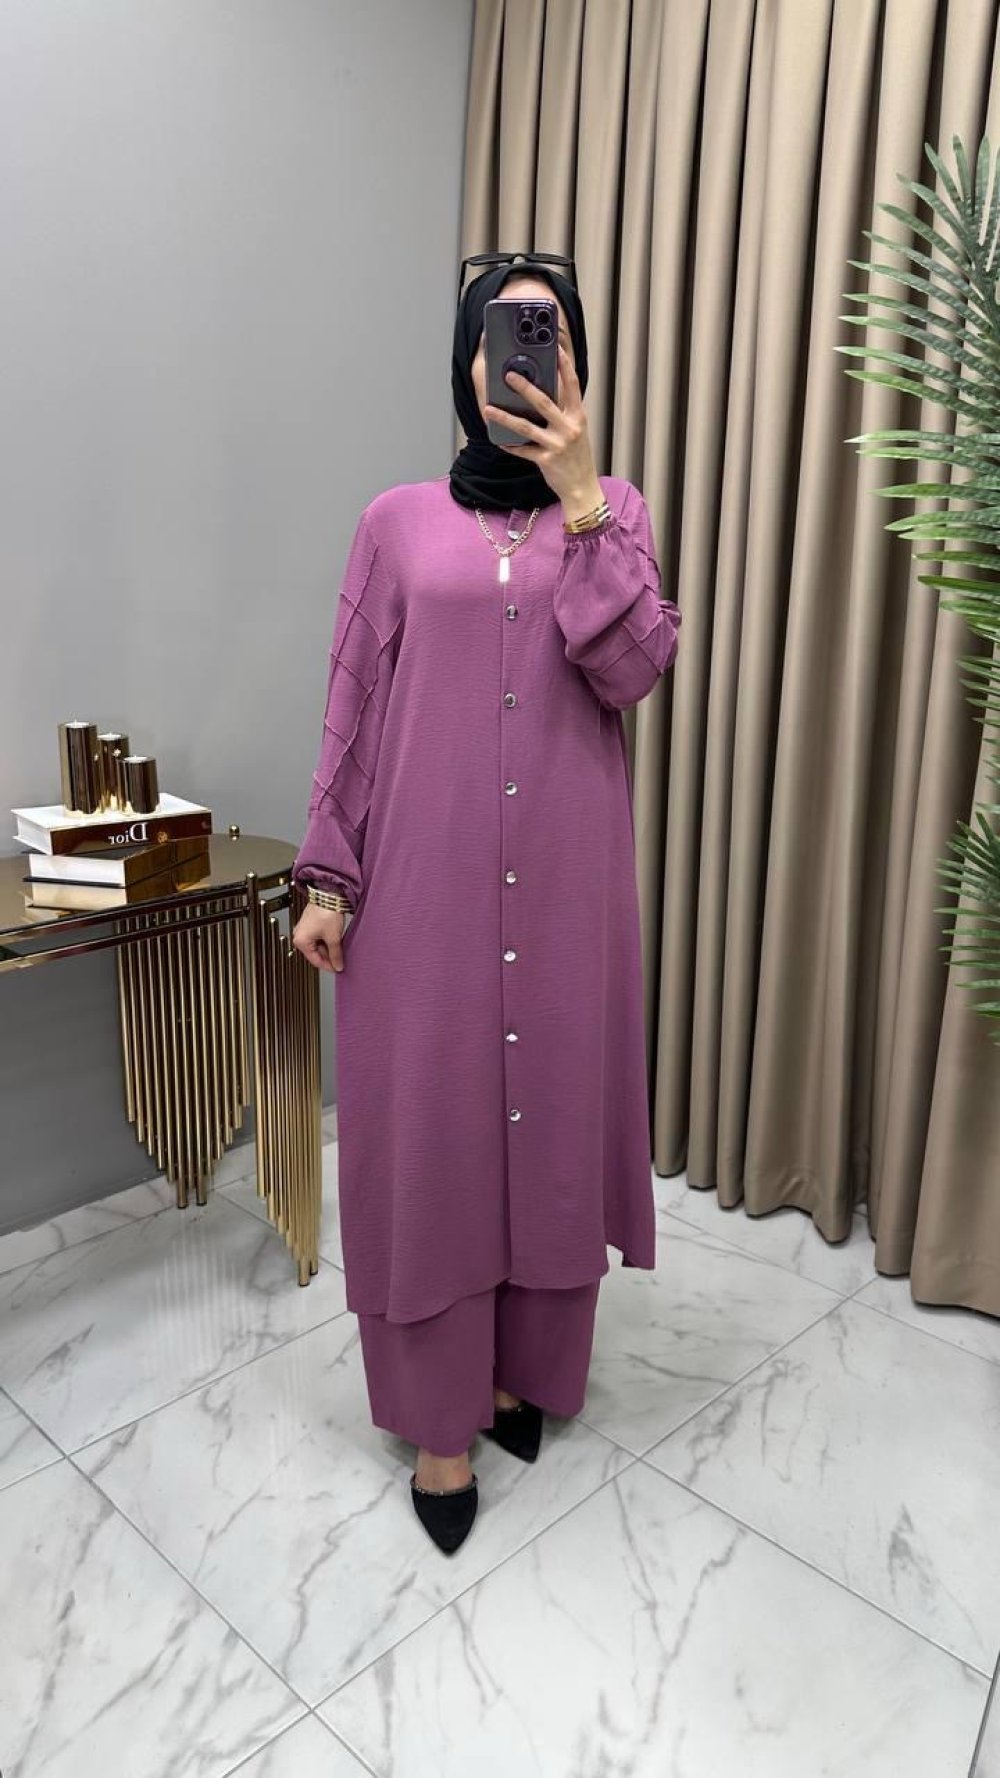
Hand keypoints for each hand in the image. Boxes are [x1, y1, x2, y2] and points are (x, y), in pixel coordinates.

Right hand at [292, 903, 345, 973]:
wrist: (328, 894)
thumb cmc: (326, 912)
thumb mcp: (334, 937)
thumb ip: (336, 954)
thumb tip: (338, 965)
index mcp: (301, 941)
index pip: (315, 961)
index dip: (328, 966)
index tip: (338, 968)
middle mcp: (300, 936)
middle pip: (316, 953)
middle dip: (329, 956)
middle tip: (341, 959)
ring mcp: (304, 930)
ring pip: (318, 946)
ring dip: (329, 948)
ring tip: (340, 947)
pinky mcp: (310, 924)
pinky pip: (318, 938)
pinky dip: (327, 940)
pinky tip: (336, 939)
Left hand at [483, 343, 601, 509]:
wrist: (582, 486)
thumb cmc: (577, 457)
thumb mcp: (576, 431)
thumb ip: (564, 413)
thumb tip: (542, 396)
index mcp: (578, 416)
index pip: (572, 385)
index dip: (565, 365)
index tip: (556, 349)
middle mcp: (569, 427)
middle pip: (544, 402)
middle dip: (525, 387)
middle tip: (509, 375)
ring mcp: (557, 444)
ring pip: (526, 427)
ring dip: (505, 417)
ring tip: (489, 409)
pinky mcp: (546, 459)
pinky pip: (523, 450)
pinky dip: (511, 446)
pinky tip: (499, 441)